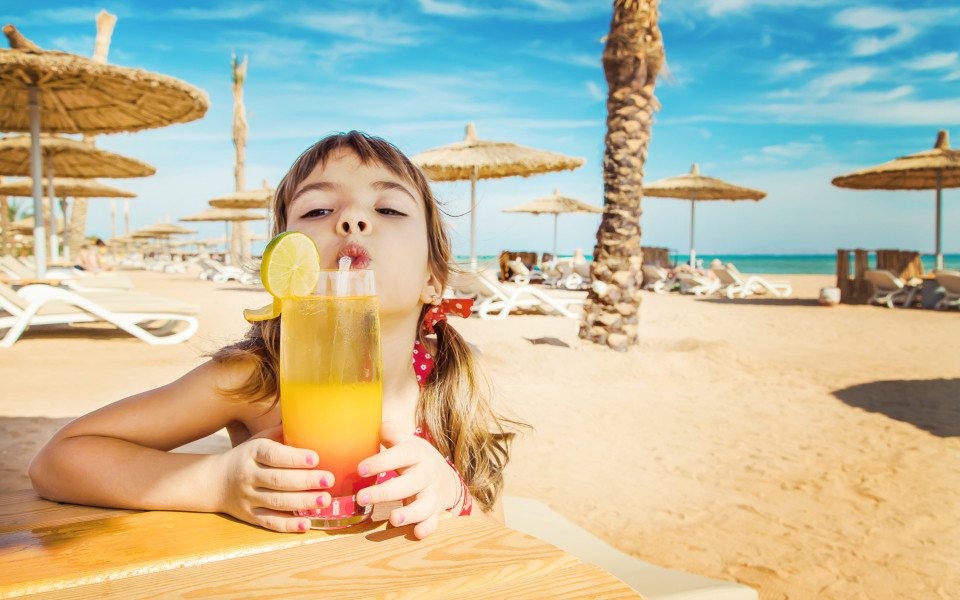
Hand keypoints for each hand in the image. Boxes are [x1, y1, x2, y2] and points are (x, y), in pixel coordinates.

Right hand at [214, 425, 333, 532]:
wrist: (214, 481)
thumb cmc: (248, 456)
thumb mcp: (260, 439)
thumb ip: (283, 433)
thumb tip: (313, 423)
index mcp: (252, 452)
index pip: (273, 454)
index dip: (294, 457)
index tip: (315, 458)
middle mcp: (248, 475)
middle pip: (278, 479)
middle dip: (306, 480)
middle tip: (328, 479)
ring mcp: (248, 497)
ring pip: (276, 501)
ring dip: (303, 502)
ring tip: (325, 499)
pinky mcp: (250, 516)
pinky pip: (269, 522)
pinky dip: (288, 525)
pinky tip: (306, 525)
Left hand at [356, 421, 460, 539]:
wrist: (447, 479)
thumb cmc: (417, 459)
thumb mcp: (408, 444)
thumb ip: (392, 436)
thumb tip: (380, 425)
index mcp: (418, 453)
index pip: (400, 455)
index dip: (381, 462)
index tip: (360, 469)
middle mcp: (427, 474)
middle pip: (409, 483)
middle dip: (385, 492)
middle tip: (361, 497)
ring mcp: (433, 494)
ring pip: (424, 504)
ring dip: (410, 513)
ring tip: (393, 518)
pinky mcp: (436, 511)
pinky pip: (433, 521)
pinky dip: (427, 528)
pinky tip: (417, 533)